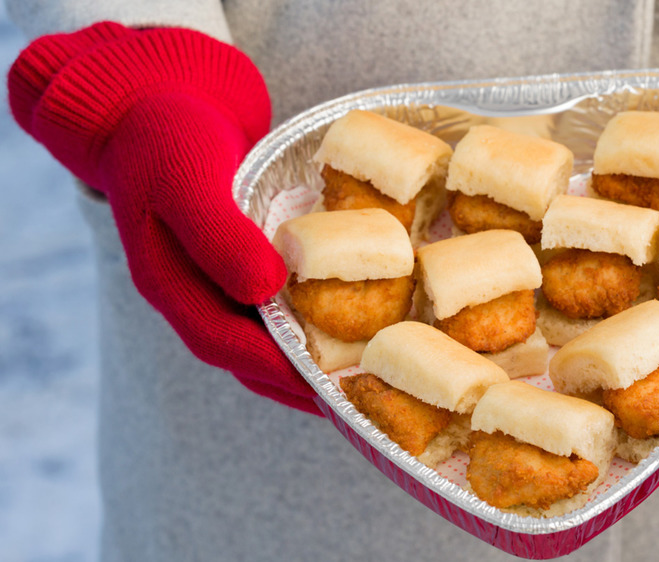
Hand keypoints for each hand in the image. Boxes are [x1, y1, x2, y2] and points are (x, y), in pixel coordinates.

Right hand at [9, 22, 319, 414]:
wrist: (159, 99)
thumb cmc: (169, 134)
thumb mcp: (189, 178)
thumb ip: (219, 234)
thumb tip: (265, 290)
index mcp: (170, 283)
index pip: (224, 344)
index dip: (275, 372)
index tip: (325, 395)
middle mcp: (194, 293)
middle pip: (248, 356)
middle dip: (299, 385)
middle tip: (355, 407)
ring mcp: (216, 280)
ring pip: (263, 337)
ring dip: (306, 363)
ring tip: (359, 382)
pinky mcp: (241, 261)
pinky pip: (276, 306)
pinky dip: (309, 323)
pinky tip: (352, 327)